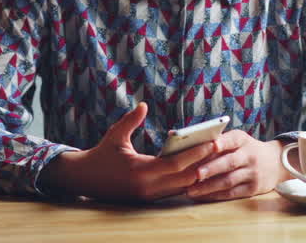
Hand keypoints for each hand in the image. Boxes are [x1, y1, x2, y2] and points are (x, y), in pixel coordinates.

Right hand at [40, 102, 214, 202]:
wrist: (84, 180)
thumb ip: (130, 120)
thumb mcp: (114, 135)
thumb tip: (144, 105)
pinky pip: (175, 191)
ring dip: (198, 175)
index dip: (196, 154)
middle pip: (185, 179)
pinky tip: (199, 170)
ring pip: (183, 188)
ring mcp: (150, 196)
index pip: (176, 165)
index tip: (212, 143)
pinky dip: (188, 181)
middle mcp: (148, 188)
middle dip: (204, 165)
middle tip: (220, 150)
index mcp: (141, 171)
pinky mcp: (150, 199)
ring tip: (214, 160)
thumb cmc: (100, 155)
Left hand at [184, 130, 289, 201]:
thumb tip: (187, 145)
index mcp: (242, 139)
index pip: (232, 139)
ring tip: (191, 190)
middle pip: (229, 162)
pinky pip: (232, 193)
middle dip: (211, 168)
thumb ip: (218, 141)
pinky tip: (202, 196)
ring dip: (208, 186)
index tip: (211, 145)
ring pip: (228, 180)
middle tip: (194, 174)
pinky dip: (216, 195)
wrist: (275, 163)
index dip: (222, 142)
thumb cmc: (246, 149)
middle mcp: (249, 155)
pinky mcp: (253, 188)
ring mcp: (252, 173)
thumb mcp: (238, 140)